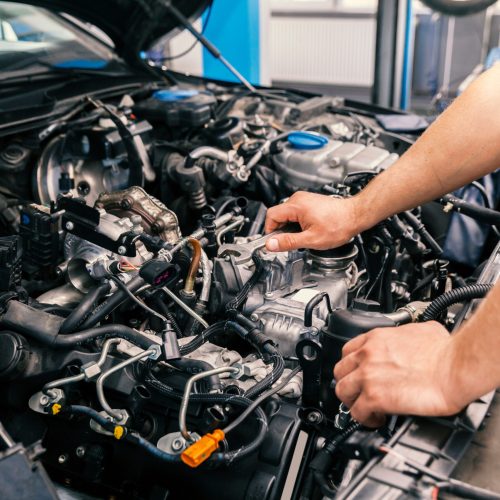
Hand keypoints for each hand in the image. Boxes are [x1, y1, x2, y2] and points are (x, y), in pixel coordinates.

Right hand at [265, 192, 360, 251]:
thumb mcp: (311, 239)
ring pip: (286, 215)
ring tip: (303, 235)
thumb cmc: (338, 225)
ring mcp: (303, 199)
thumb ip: (288, 242)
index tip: (276, 241)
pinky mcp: (309, 202)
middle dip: (281, 230)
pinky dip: (297, 223)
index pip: (271, 216)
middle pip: (278, 215)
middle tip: (292, 241)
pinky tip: (308, 230)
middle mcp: (298, 199)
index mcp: (296, 206)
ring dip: (290, 227)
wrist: (355, 216)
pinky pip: (295, 213)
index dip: (271, 231)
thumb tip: (271, 245)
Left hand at [333, 322, 467, 426]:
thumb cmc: (445, 351)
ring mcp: (368, 376)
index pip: (348, 351)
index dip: (352, 365)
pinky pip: (357, 412)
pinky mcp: (375, 397)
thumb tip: (413, 338)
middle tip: (359, 393)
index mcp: (376, 339)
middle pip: (340, 371)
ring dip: (352, 402)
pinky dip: (365, 419)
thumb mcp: (422, 329)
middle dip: (348, 384)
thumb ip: (406, 334)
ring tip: (365, 408)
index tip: (357, 373)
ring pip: (342, 392)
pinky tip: (377, 419)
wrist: (454, 367)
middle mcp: (367, 355)